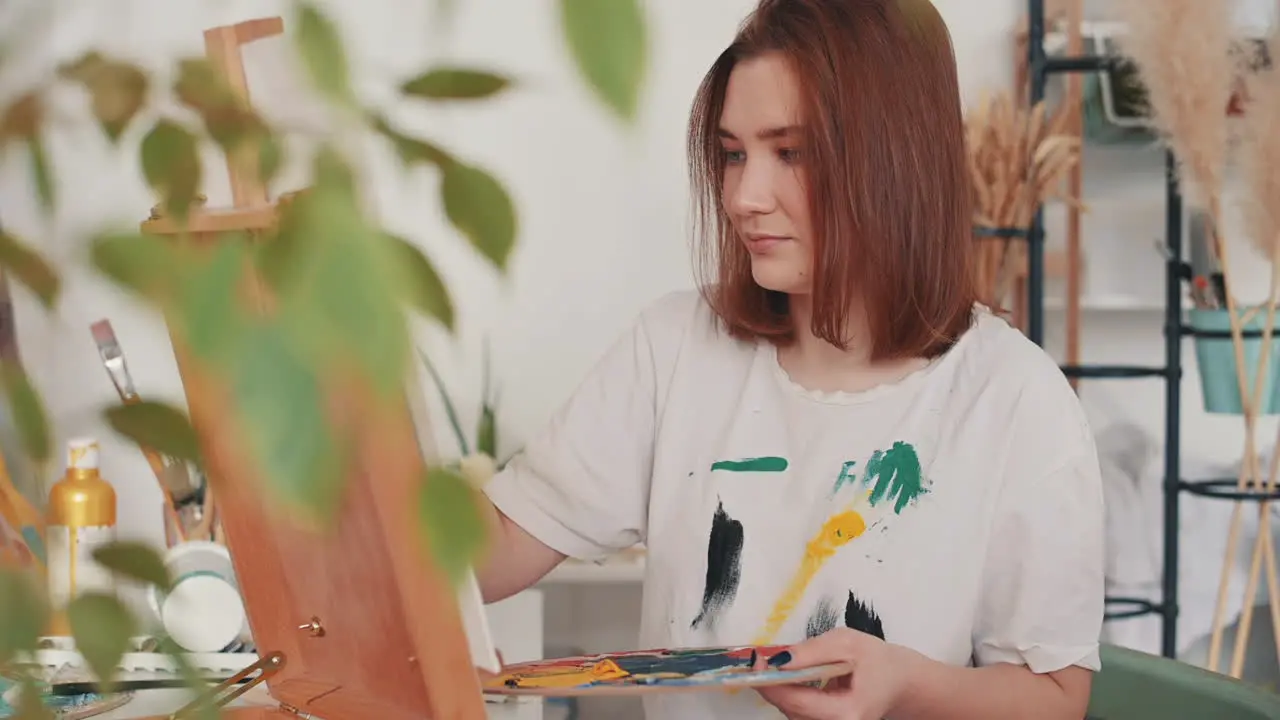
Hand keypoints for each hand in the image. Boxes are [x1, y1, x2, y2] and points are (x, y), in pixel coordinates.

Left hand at [754, 628, 920, 719]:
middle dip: (772, 685)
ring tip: (773, 666)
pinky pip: (801, 713)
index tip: (755, 661)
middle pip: (791, 710)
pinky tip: (789, 677)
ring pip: (793, 713)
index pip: (797, 702)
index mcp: (848, 713)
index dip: (771, 682)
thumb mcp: (848, 643)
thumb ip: (811, 651)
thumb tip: (776, 659)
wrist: (904, 683)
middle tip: (758, 660)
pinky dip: (791, 695)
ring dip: (780, 690)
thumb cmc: (882, 661)